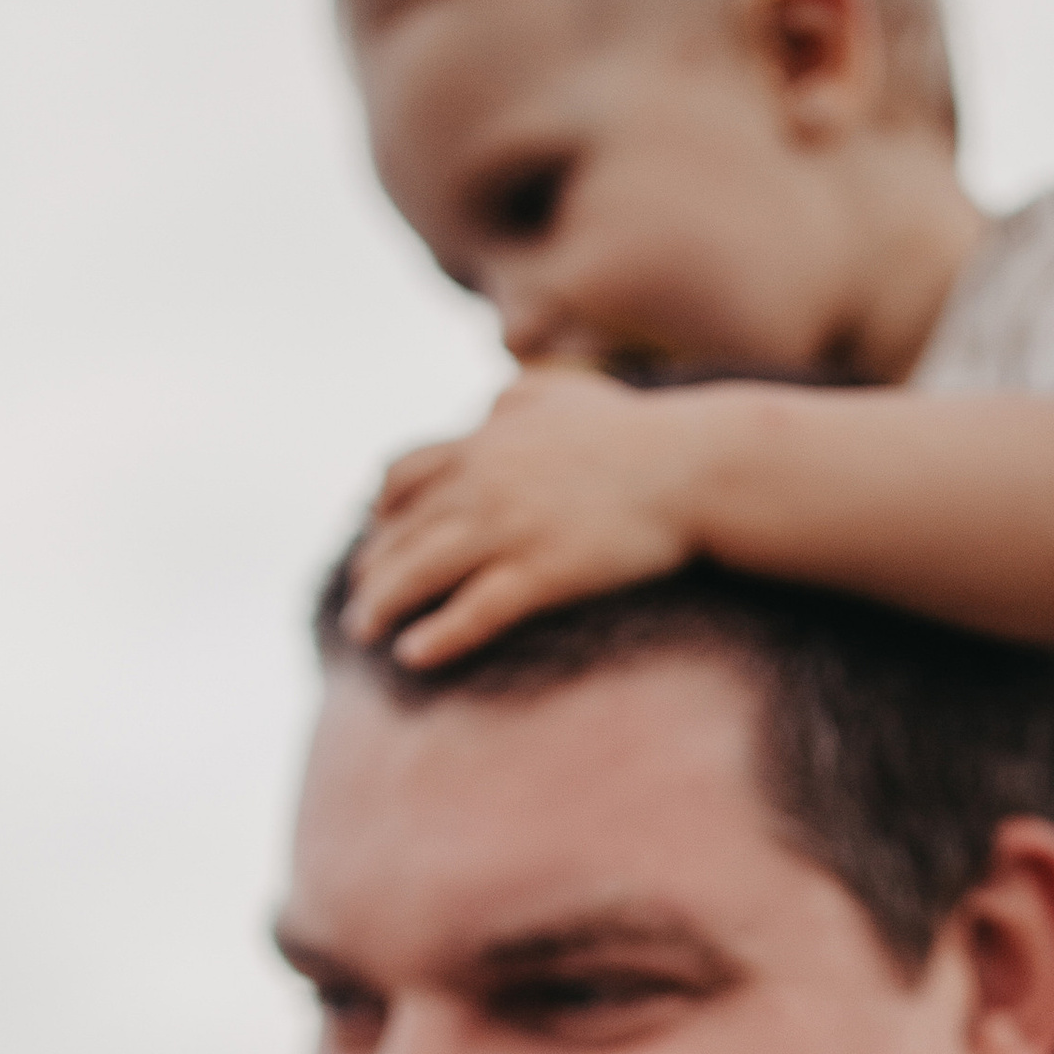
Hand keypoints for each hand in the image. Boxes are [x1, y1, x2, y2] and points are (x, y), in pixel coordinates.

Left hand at [343, 370, 709, 668]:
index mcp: (486, 443)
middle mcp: (485, 483)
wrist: (695, 467)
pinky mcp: (544, 572)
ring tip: (362, 635)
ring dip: (382, 607)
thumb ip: (519, 400)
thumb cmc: (639, 433)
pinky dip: (437, 636)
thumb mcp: (567, 396)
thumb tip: (491, 405)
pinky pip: (474, 611)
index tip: (373, 540)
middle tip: (359, 602)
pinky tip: (413, 657)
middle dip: (371, 570)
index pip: (403, 477)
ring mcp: (511, 528)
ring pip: (422, 573)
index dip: (380, 513)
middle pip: (401, 532)